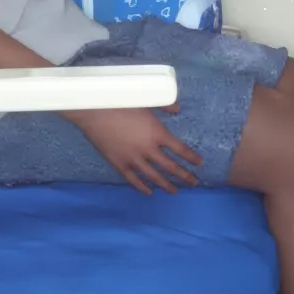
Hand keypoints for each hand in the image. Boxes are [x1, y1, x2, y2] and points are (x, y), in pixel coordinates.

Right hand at [67, 105, 201, 194]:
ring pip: (154, 176)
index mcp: (157, 133)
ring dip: (166, 185)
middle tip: (194, 183)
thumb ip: (165, 105)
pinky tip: (149, 192)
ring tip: (175, 191)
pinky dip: (142, 187)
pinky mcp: (119, 164)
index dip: (191, 157)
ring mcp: (133, 159)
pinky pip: (133, 180)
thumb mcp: (146, 100)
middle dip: (184, 175)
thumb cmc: (121, 102)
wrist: (94, 111)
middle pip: (170, 166)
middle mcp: (148, 149)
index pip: (180, 149)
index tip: (199, 164)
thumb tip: (178, 109)